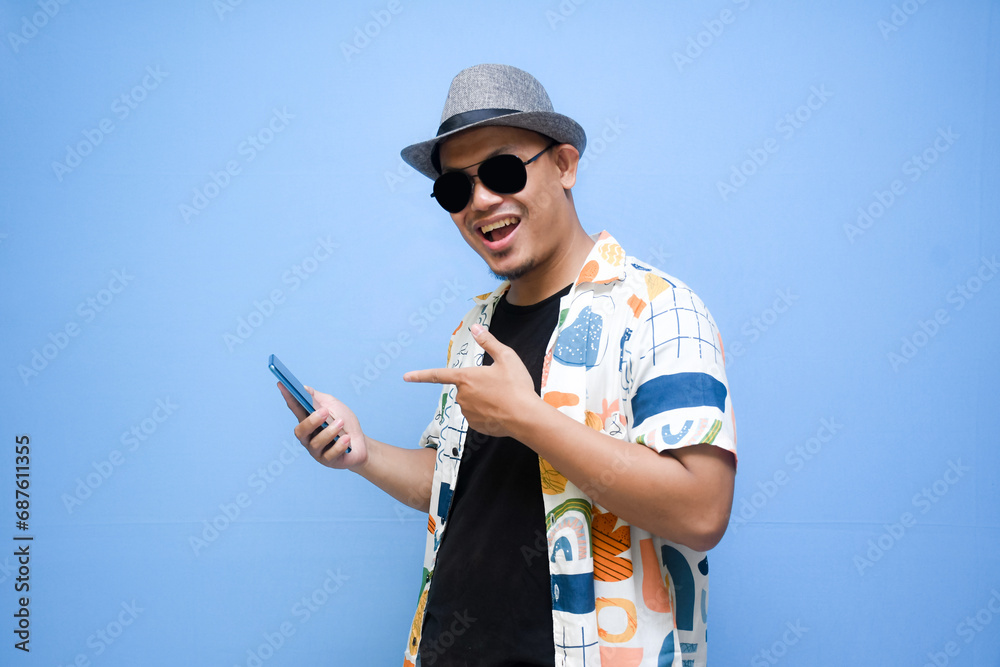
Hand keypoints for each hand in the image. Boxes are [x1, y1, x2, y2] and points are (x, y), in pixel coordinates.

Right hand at [278, 382, 367, 469]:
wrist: (362, 444)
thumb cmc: (345, 424)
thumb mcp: (334, 406)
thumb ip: (318, 399)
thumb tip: (304, 388)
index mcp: (308, 421)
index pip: (295, 409)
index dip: (288, 397)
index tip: (282, 384)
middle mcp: (308, 437)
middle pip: (301, 431)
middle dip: (311, 421)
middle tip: (324, 412)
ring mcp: (317, 451)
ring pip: (316, 443)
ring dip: (330, 432)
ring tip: (341, 423)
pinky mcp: (328, 461)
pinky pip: (330, 454)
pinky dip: (339, 445)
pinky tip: (347, 439)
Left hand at [403, 324, 535, 437]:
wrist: (525, 417)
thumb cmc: (516, 386)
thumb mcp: (506, 357)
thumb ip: (488, 342)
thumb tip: (475, 328)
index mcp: (466, 378)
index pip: (438, 375)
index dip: (421, 375)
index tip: (406, 377)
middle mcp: (462, 396)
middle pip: (465, 387)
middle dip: (478, 386)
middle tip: (500, 386)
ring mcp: (468, 412)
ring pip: (472, 402)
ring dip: (483, 399)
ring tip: (503, 399)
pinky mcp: (475, 425)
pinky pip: (478, 415)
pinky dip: (488, 413)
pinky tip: (501, 411)